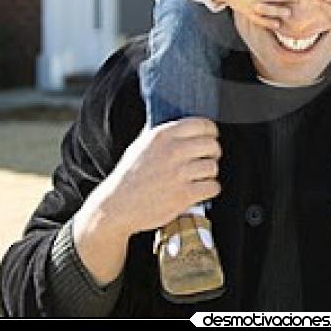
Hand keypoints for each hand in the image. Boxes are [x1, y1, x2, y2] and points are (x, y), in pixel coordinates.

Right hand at [96, 117, 222, 238]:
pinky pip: (213, 187)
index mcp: (162, 136)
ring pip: (213, 167)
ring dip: (210, 173)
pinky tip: (201, 190)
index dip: (211, 132)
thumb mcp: (141, 145)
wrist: (117, 206)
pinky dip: (210, 189)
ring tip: (200, 177)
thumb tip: (184, 128)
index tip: (211, 138)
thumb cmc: (129, 177)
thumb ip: (163, 136)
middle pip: (212, 145)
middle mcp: (172, 151)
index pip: (202, 125)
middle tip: (207, 159)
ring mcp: (178, 174)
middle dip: (213, 153)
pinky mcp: (183, 195)